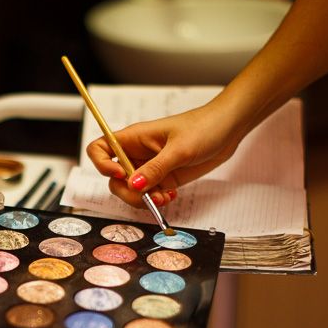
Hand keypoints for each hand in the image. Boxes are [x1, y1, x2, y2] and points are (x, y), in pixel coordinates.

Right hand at [86, 101, 242, 207]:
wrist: (228, 129)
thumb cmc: (204, 127)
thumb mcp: (179, 149)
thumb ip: (156, 169)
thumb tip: (134, 186)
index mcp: (134, 138)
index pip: (99, 149)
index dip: (102, 164)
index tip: (121, 175)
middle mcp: (137, 153)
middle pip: (114, 178)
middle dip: (127, 192)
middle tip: (146, 197)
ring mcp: (150, 167)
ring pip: (131, 190)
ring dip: (143, 200)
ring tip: (164, 198)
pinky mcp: (163, 178)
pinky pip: (149, 195)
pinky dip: (155, 201)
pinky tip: (171, 196)